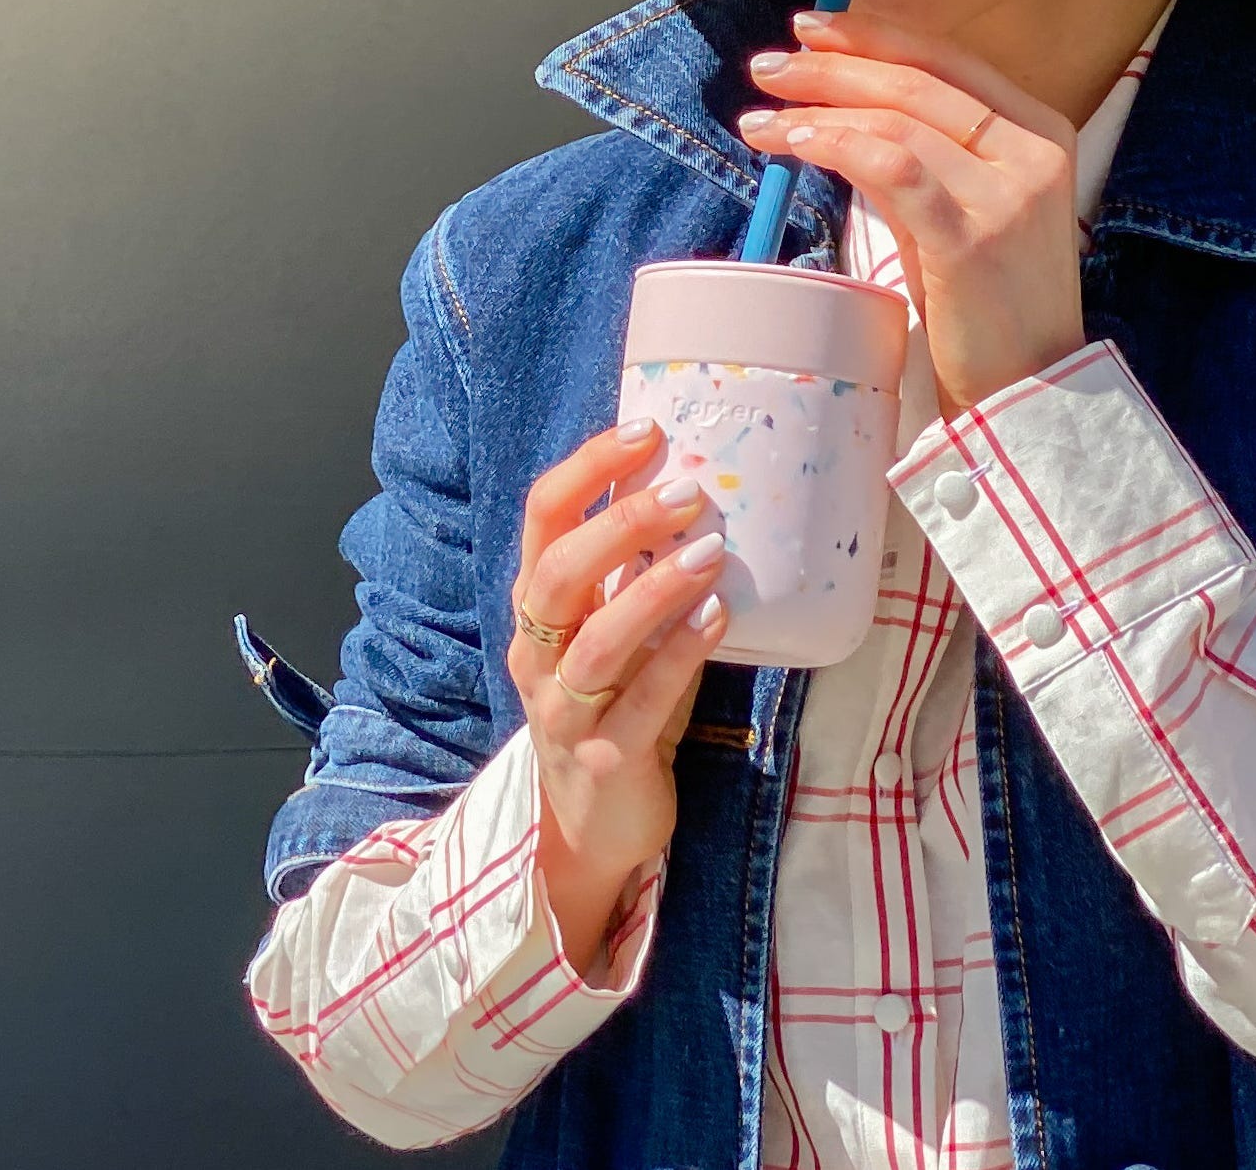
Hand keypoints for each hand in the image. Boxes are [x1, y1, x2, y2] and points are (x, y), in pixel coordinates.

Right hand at [508, 418, 730, 971]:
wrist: (591, 826)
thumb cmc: (615, 708)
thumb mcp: (611, 633)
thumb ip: (631, 574)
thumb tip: (695, 487)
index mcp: (536, 611)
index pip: (542, 520)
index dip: (588, 470)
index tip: (646, 430)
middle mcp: (537, 655)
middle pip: (557, 575)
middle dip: (619, 524)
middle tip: (687, 491)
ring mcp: (564, 710)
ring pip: (596, 641)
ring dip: (654, 588)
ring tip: (710, 551)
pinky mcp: (605, 758)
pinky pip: (642, 700)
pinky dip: (681, 654)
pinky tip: (719, 616)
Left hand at [740, 8, 1089, 419]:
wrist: (1026, 392)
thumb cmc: (984, 307)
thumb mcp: (957, 212)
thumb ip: (916, 160)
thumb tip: (839, 117)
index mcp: (1039, 130)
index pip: (946, 60)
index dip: (874, 36)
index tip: (813, 28)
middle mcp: (1033, 149)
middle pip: (916, 80)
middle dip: (833, 65)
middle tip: (770, 65)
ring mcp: (1008, 192)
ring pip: (898, 119)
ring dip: (818, 109)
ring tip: (761, 117)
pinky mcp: (972, 237)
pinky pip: (891, 168)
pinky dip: (836, 146)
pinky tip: (796, 144)